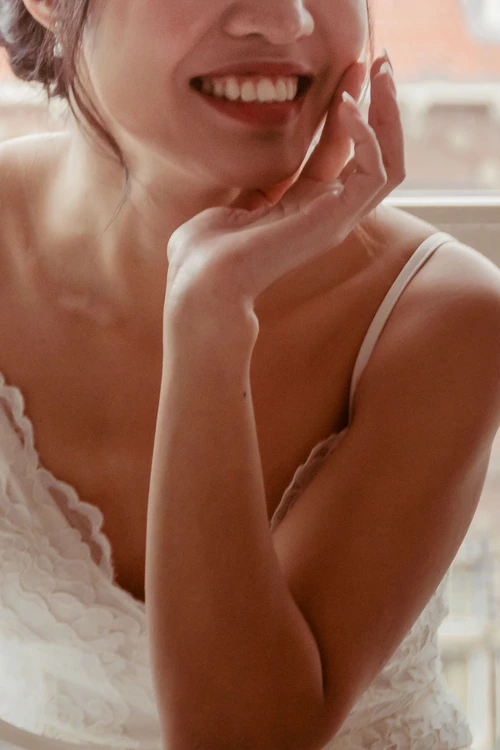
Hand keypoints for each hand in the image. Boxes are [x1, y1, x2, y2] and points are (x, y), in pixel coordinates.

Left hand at [165, 53, 404, 311]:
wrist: (202, 279)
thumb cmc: (210, 250)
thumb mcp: (241, 200)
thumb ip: (266, 182)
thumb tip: (267, 157)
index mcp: (308, 206)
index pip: (344, 153)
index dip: (350, 111)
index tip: (349, 70)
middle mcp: (330, 212)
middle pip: (378, 157)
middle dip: (383, 107)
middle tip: (378, 61)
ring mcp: (337, 219)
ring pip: (391, 165)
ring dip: (388, 114)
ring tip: (375, 72)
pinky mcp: (336, 219)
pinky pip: (374, 173)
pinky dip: (368, 136)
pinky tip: (346, 106)